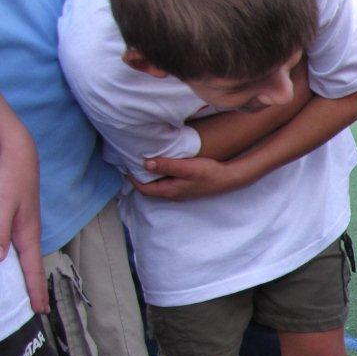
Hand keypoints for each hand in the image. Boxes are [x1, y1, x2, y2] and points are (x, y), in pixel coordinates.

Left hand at [0, 116, 47, 312]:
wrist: (16, 150)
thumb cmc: (11, 176)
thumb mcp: (2, 204)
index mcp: (27, 233)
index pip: (33, 268)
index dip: (36, 290)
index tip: (41, 312)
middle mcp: (26, 232)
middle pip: (28, 265)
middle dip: (31, 286)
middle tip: (34, 306)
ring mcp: (20, 224)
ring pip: (20, 255)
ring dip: (21, 272)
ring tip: (22, 288)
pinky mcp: (13, 216)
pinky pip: (13, 244)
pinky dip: (12, 257)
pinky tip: (6, 258)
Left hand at [129, 156, 248, 200]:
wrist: (230, 178)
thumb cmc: (209, 173)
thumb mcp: (186, 167)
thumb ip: (166, 166)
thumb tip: (145, 163)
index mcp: (170, 191)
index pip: (144, 189)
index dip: (132, 178)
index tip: (126, 164)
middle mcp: (173, 194)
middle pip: (150, 188)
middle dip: (139, 177)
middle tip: (131, 161)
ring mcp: (181, 191)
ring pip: (158, 185)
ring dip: (150, 175)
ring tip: (144, 161)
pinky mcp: (186, 186)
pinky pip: (167, 182)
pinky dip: (160, 175)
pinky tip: (162, 165)